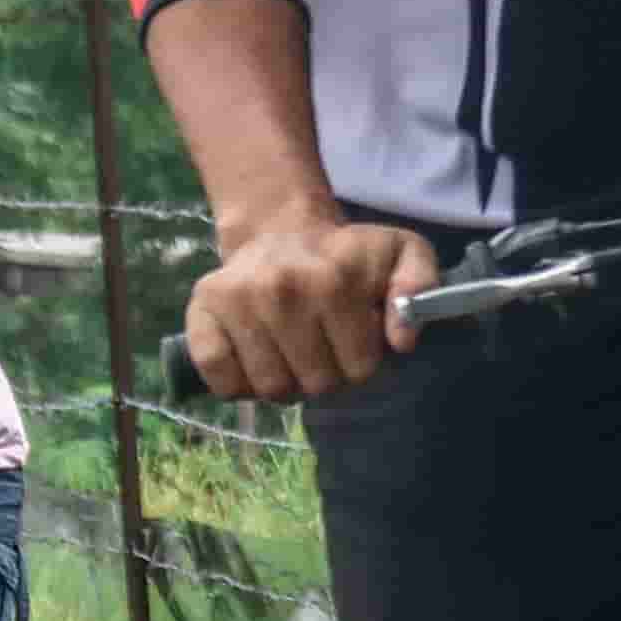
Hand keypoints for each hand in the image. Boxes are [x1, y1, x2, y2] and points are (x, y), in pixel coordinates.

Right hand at [179, 217, 436, 404]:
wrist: (280, 229)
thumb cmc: (347, 255)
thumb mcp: (401, 254)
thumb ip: (419, 288)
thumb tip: (403, 340)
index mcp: (334, 278)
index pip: (359, 370)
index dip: (361, 361)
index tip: (353, 337)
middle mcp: (282, 288)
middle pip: (316, 385)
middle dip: (324, 375)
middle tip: (320, 346)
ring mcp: (237, 300)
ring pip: (271, 390)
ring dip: (284, 382)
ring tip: (289, 351)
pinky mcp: (201, 311)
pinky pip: (222, 381)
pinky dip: (238, 385)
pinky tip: (254, 359)